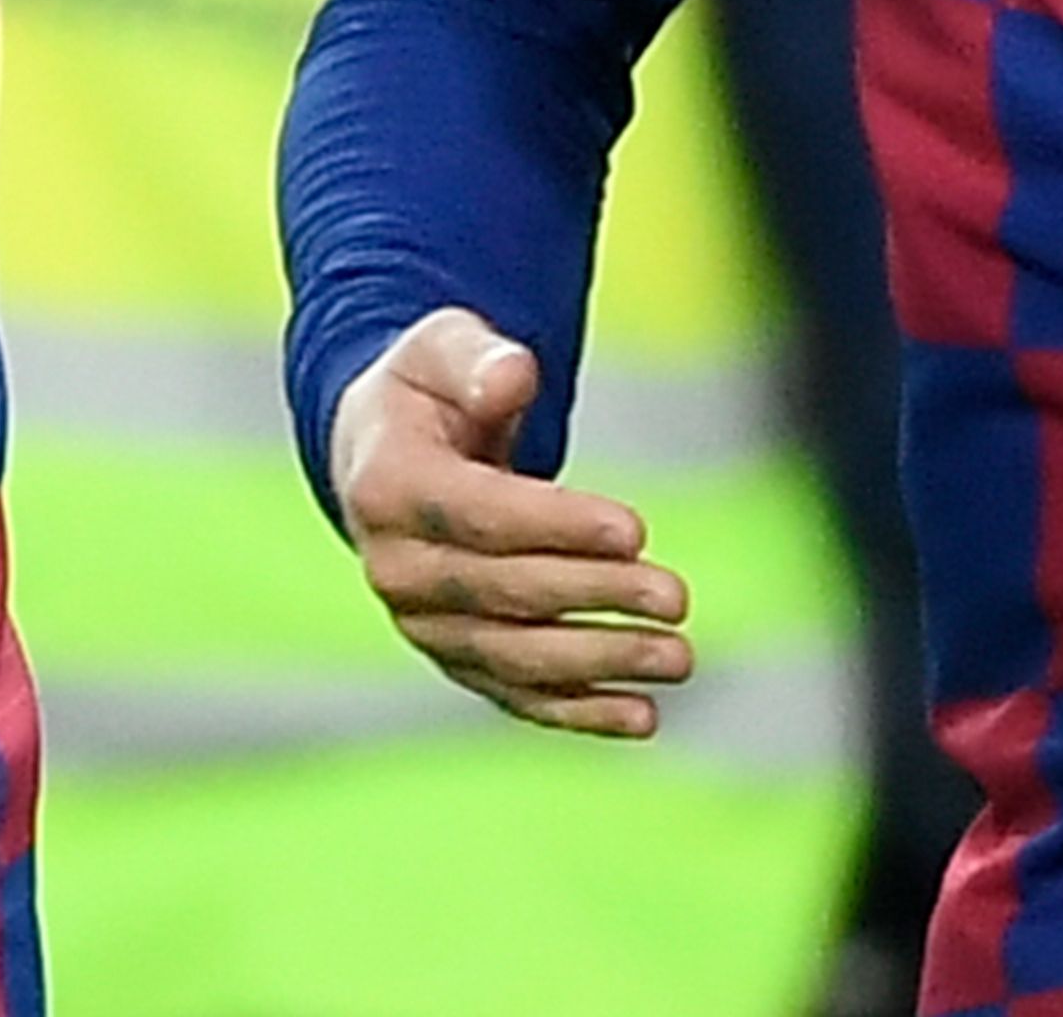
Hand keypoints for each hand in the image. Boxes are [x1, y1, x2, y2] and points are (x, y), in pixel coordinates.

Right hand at [327, 308, 693, 737]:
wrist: (383, 456)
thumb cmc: (428, 392)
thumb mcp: (443, 347)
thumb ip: (479, 359)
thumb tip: (514, 378)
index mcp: (386, 486)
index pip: (480, 515)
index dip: (559, 525)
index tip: (637, 529)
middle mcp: (393, 567)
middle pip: (504, 591)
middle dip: (596, 597)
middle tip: (676, 597)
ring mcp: (420, 623)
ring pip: (514, 655)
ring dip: (599, 662)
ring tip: (679, 658)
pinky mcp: (452, 656)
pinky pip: (515, 693)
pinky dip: (578, 711)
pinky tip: (642, 714)